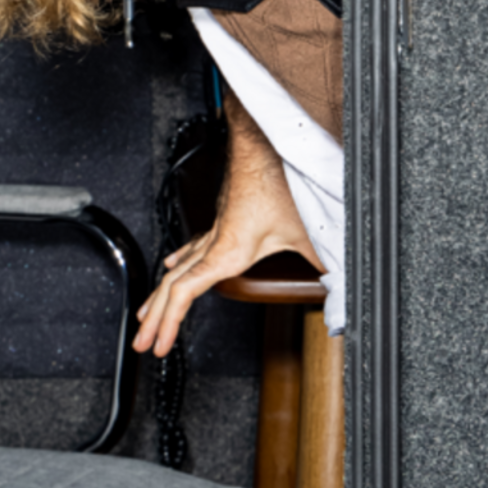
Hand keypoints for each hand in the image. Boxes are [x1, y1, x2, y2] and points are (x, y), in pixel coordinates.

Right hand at [135, 142, 318, 357]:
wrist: (266, 142)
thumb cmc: (282, 180)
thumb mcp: (312, 231)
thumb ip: (330, 266)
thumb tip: (347, 300)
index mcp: (227, 250)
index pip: (184, 291)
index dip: (168, 322)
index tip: (159, 345)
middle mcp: (214, 243)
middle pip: (171, 286)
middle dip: (153, 318)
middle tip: (141, 344)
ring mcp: (214, 232)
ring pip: (176, 268)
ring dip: (158, 295)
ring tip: (146, 316)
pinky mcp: (222, 222)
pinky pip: (189, 249)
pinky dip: (176, 264)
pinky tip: (170, 265)